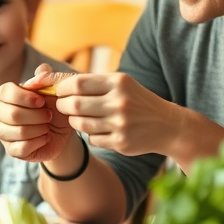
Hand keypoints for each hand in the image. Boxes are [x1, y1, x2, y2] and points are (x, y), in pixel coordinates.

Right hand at [0, 64, 77, 162]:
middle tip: (49, 115)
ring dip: (38, 129)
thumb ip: (49, 78)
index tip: (42, 101)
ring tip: (47, 127)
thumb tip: (43, 69)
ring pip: (16, 132)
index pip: (5, 92)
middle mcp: (1, 113)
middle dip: (36, 116)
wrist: (64, 131)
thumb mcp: (57, 90)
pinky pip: (20, 148)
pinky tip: (44, 138)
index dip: (24, 97)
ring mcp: (4, 133)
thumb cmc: (56, 107)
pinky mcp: (12, 150)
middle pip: (11, 114)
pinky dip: (37, 142)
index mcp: (8, 96)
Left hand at [49, 71, 179, 157]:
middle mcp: (120, 102)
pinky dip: (90, 135)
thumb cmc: (137, 101)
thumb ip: (93, 82)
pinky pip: (92, 139)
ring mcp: (120, 124)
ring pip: (80, 124)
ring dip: (74, 121)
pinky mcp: (121, 142)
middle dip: (63, 106)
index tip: (58, 91)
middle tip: (63, 106)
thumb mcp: (121, 84)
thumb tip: (56, 81)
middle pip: (75, 104)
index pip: (78, 83)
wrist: (167, 125)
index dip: (62, 88)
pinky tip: (98, 130)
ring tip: (79, 118)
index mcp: (118, 82)